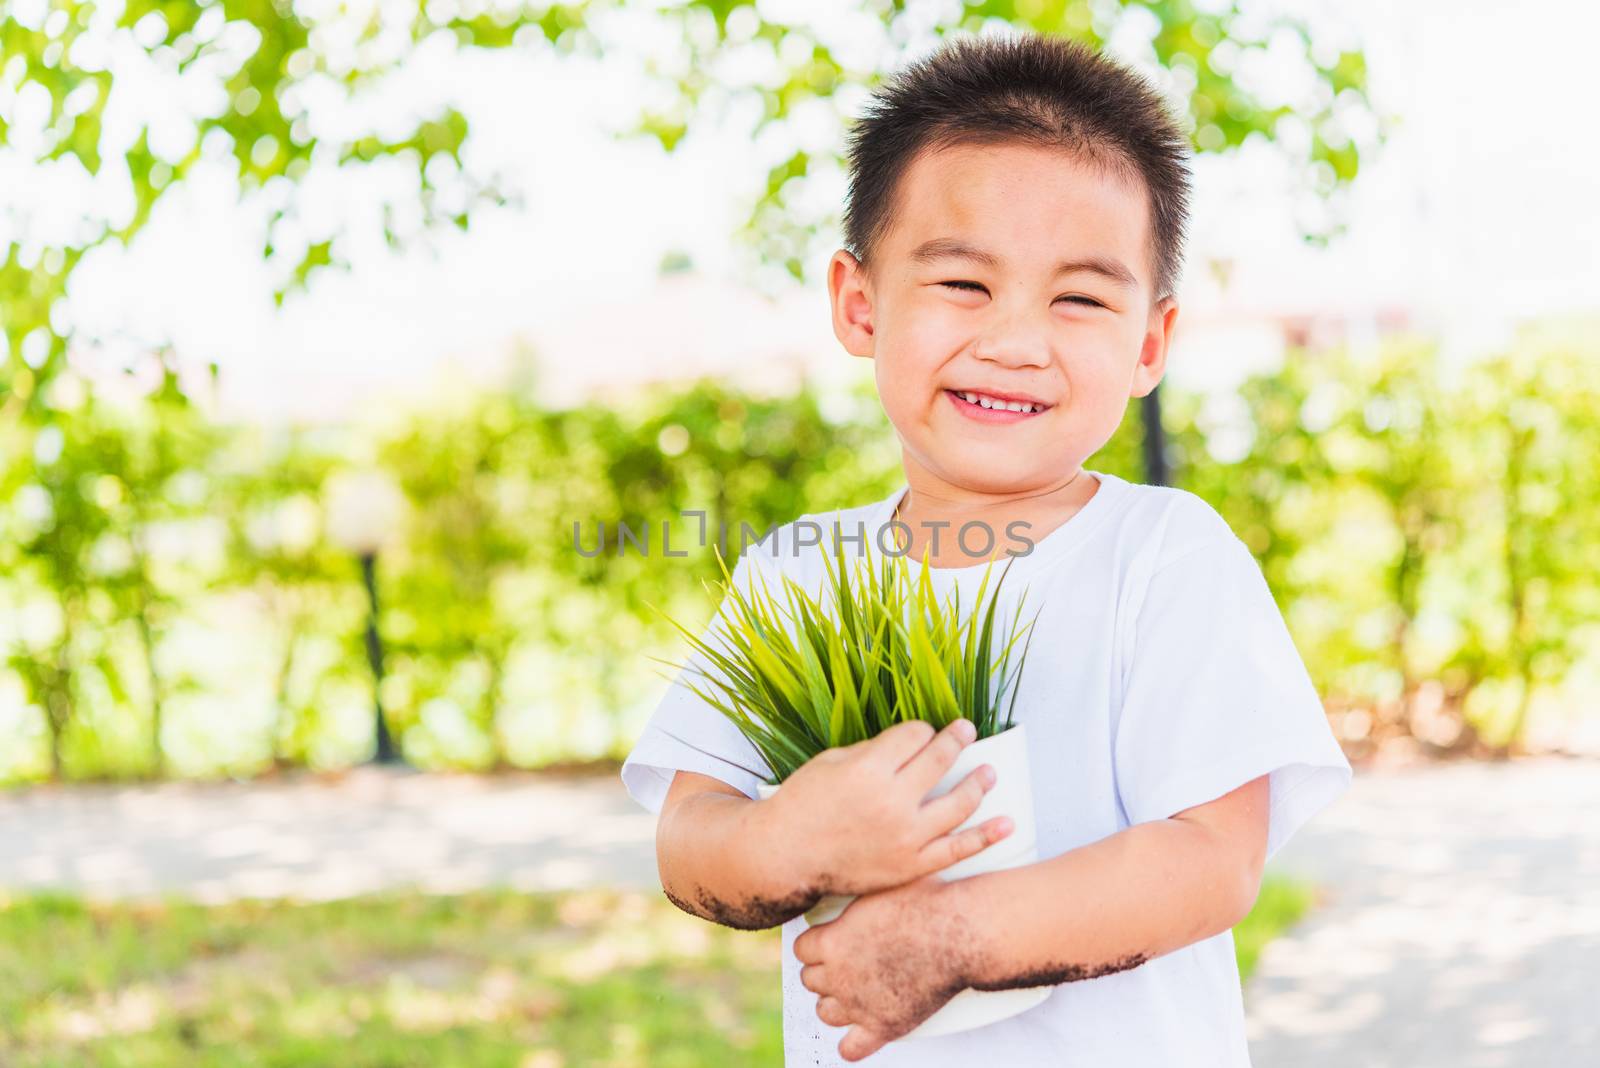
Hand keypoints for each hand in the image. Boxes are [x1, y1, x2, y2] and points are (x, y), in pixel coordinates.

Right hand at [759, 719, 1014, 896]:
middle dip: (956, 740)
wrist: (786, 857)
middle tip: (966, 730)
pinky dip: (985, 835)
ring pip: (958, 802)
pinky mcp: (911, 865)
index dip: (920, 730)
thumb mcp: (831, 762)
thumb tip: (911, 742)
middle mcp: (892, 802)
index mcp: (868, 769)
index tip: (919, 733)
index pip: (914, 735)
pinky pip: (957, 849)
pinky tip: (1007, 823)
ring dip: (978, 782)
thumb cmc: (803, 804)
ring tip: (989, 772)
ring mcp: (905, 837)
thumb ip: (874, 751)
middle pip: (939, 760)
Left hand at [795, 874, 976, 1060]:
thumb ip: (853, 902)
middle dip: (824, 971)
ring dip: (834, 1003)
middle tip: (846, 963)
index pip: (801, 949)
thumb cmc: (924, 903)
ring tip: (853, 992)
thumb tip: (845, 886)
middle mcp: (838, 977)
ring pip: (825, 1012)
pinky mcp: (884, 1025)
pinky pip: (852, 1048)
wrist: (958, 932)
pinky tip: (861, 1031)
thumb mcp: (877, 888)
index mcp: (831, 942)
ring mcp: (859, 1004)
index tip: (830, 940)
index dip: (816, 944)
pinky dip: (853, 1043)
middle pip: (810, 980)